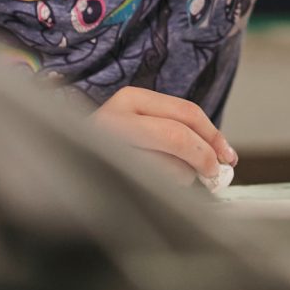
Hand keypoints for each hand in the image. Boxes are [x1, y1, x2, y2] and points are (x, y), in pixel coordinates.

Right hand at [90, 86, 237, 185]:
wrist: (61, 162)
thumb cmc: (110, 147)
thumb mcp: (141, 126)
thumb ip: (176, 132)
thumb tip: (220, 156)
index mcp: (130, 99)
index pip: (186, 112)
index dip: (213, 135)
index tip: (227, 155)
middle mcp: (115, 118)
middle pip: (178, 135)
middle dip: (204, 157)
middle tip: (214, 173)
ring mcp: (106, 146)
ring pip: (167, 165)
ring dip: (181, 179)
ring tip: (167, 180)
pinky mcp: (103, 174)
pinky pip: (150, 186)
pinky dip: (163, 190)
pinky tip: (150, 188)